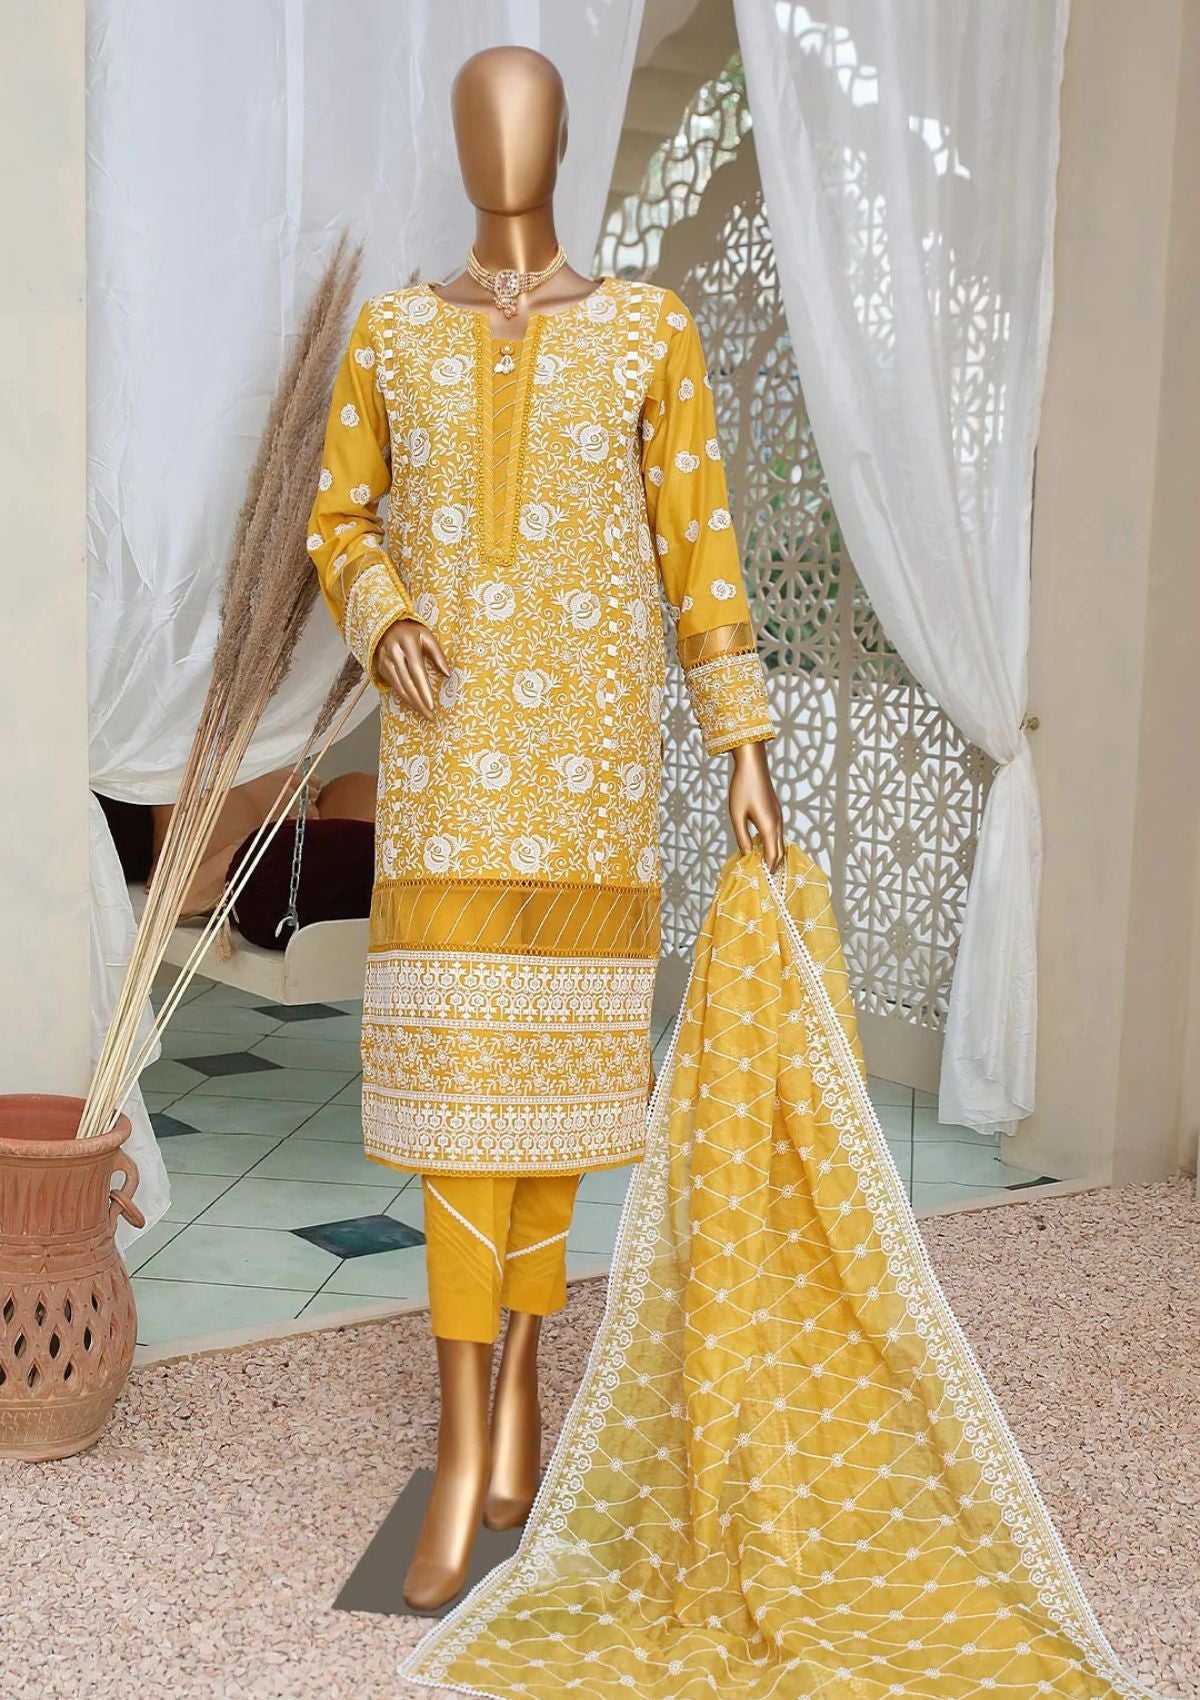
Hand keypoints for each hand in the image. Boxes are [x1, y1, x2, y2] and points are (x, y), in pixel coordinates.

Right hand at [374, 619, 450, 719]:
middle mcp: (393, 653)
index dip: (424, 689)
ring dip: (412, 703)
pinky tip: (414, 704)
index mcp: (407, 643)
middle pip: (407, 683)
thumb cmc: (411, 631)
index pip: (416, 670)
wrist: (386, 625)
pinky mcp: (381, 668)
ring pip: (399, 688)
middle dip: (419, 702)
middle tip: (430, 715)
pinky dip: (405, 697)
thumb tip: (447, 674)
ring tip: (424, 713)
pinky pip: (394, 686)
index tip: (431, 705)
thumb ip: (438, 654)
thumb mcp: (427, 636)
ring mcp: (384, 661)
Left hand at [728, 740, 783, 870]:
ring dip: (773, 855)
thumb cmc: (742, 788)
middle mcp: (777, 823)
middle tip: (765, 880)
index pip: (772, 855)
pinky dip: (772, 844)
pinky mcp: (776, 812)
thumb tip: (745, 854)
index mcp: (768, 826)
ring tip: (762, 867)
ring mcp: (778, 817)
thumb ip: (742, 837)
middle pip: (779, 851)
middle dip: (773, 866)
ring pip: (779, 842)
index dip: (768, 870)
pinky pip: (777, 833)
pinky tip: (760, 848)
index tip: (763, 882)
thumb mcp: (737, 815)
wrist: (753, 765)